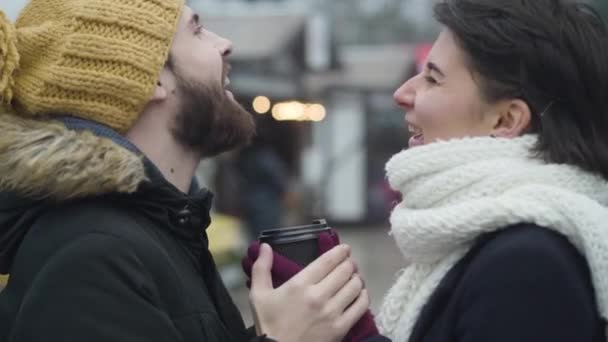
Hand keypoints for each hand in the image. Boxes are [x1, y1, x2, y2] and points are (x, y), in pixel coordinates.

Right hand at [249, 243, 368, 341]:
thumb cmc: (268, 324)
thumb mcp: (258, 295)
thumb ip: (261, 268)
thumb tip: (264, 246)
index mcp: (300, 285)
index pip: (328, 261)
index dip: (340, 251)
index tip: (345, 248)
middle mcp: (318, 296)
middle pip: (345, 270)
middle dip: (349, 263)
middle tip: (349, 263)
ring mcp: (331, 312)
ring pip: (354, 286)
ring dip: (356, 278)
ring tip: (354, 277)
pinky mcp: (340, 328)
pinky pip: (360, 306)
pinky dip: (363, 296)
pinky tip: (359, 294)